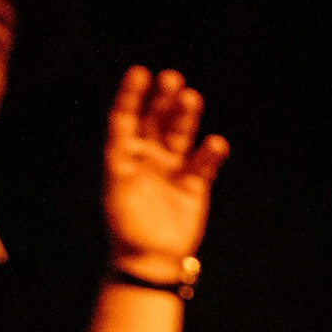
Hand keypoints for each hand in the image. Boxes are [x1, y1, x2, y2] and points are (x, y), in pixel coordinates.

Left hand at [100, 68, 228, 271]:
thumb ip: (122, 156)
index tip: (141, 74)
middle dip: (163, 99)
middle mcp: (148, 155)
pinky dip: (209, 153)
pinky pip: (203, 163)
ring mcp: (172, 168)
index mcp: (123, 153)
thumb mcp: (116, 185)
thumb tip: (124, 126)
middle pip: (156, 120)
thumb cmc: (127, 223)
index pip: (126, 117)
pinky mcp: (194, 184)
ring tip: (191, 98)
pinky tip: (214, 143)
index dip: (132, 94)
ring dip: (185, 116)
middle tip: (171, 79)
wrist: (150, 257)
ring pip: (180, 135)